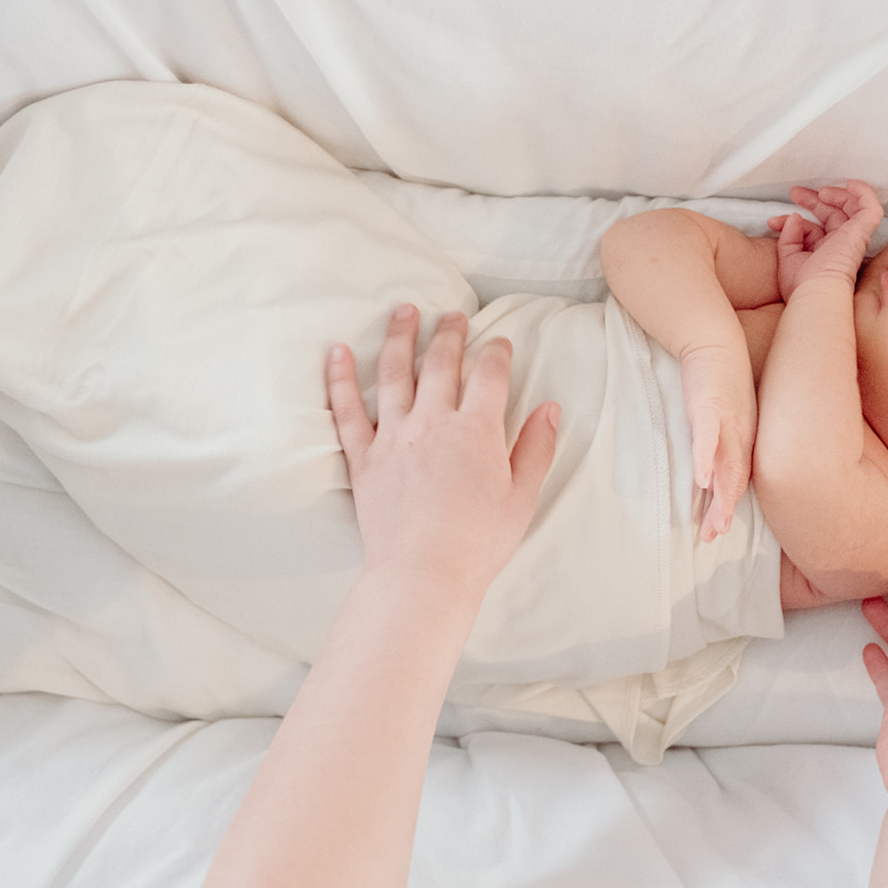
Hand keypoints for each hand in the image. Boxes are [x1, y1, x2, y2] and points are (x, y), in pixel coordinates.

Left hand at [327, 304, 559, 598]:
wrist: (423, 575)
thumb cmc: (478, 544)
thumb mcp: (521, 498)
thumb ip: (536, 448)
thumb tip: (550, 408)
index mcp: (477, 431)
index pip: (489, 374)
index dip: (495, 351)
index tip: (498, 341)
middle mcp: (433, 422)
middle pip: (441, 363)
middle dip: (449, 333)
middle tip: (452, 315)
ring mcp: (394, 437)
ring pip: (394, 374)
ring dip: (399, 338)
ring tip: (403, 312)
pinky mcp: (363, 458)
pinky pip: (347, 411)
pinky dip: (340, 378)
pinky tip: (336, 352)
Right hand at [678, 342, 755, 541]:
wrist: (713, 336)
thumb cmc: (716, 376)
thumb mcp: (722, 411)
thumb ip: (717, 438)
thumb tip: (707, 467)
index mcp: (743, 437)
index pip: (738, 478)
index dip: (728, 506)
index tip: (718, 531)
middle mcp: (739, 432)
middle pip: (734, 479)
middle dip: (724, 510)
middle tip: (713, 536)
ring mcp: (727, 420)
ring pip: (726, 464)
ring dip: (721, 495)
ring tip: (716, 521)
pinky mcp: (711, 403)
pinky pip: (709, 435)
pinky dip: (706, 458)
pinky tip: (701, 478)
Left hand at [766, 180, 883, 299]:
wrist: (815, 292)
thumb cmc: (801, 285)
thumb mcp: (786, 258)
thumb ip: (788, 237)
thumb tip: (795, 216)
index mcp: (823, 252)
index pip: (812, 228)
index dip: (792, 220)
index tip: (773, 221)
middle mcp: (839, 244)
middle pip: (832, 214)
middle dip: (813, 200)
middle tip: (795, 193)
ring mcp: (851, 237)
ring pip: (851, 208)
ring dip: (835, 194)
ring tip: (819, 191)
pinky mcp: (861, 232)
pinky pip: (870, 208)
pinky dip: (864, 193)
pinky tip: (850, 184)